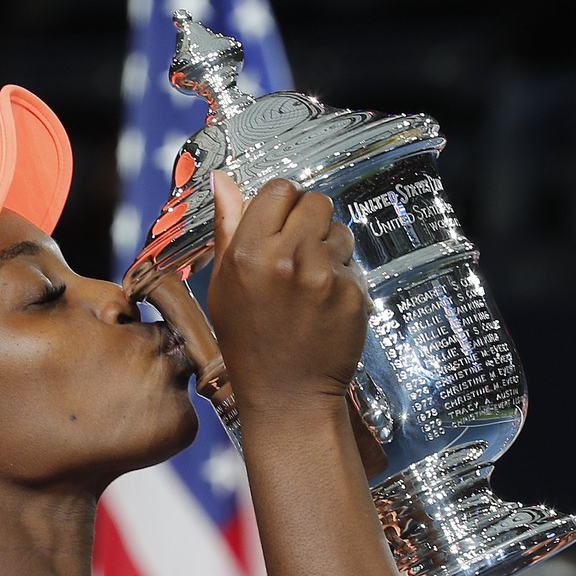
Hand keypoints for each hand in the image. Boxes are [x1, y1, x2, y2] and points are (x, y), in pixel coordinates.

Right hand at [206, 171, 368, 411]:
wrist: (287, 395)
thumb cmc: (250, 342)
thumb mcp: (224, 285)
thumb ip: (228, 227)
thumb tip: (222, 179)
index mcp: (248, 253)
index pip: (278, 190)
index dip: (281, 206)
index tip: (280, 225)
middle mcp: (286, 258)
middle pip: (315, 201)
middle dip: (310, 221)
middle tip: (300, 253)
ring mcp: (323, 276)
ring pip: (340, 230)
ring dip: (330, 248)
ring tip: (312, 283)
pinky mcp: (352, 294)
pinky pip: (353, 265)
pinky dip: (343, 280)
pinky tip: (325, 306)